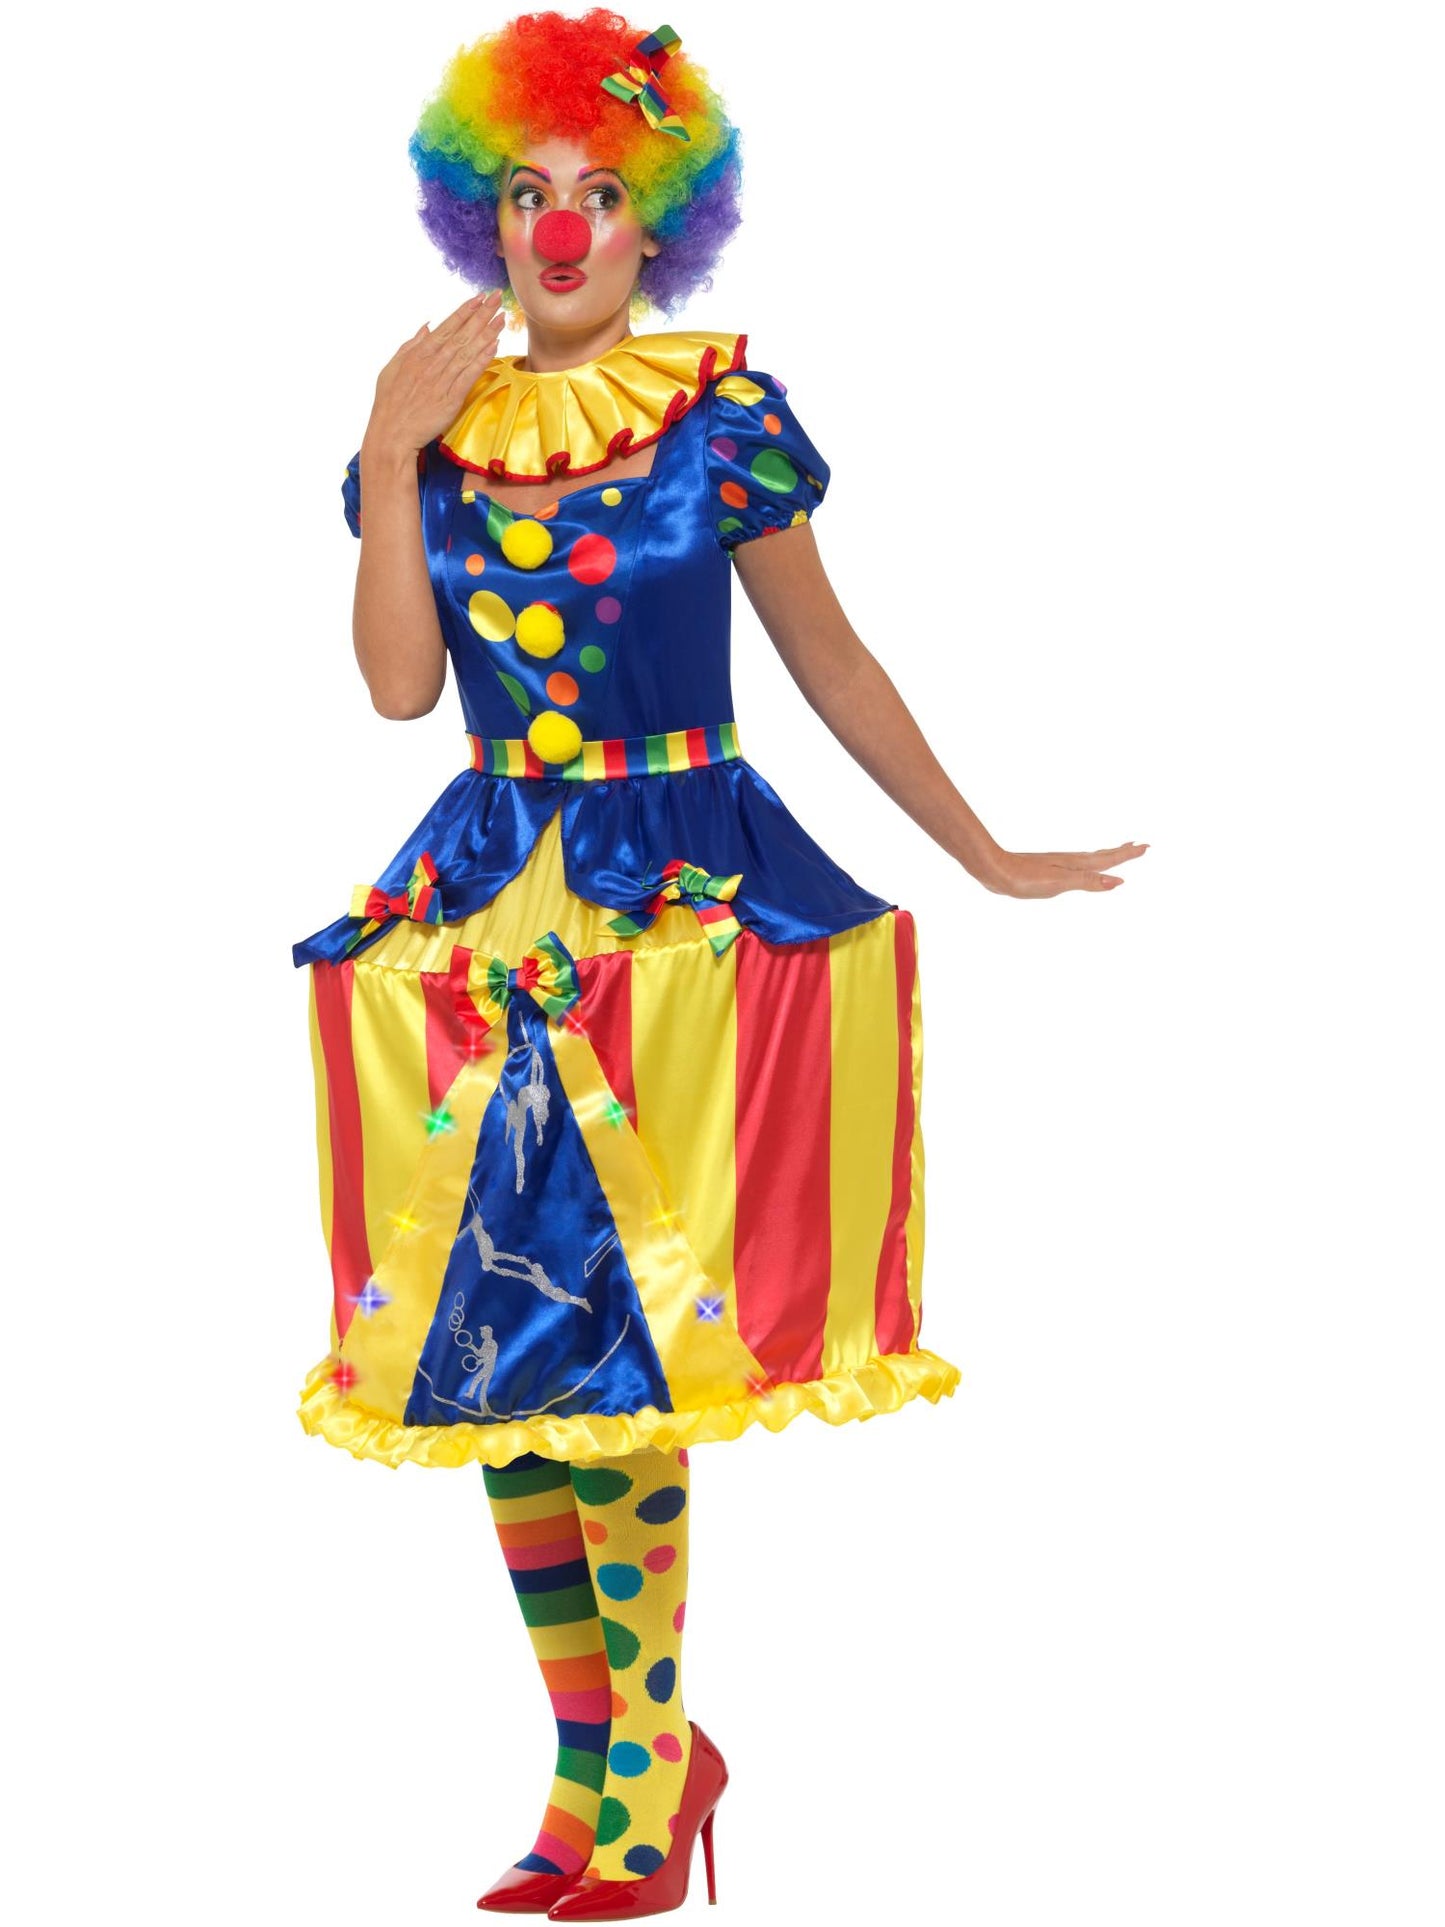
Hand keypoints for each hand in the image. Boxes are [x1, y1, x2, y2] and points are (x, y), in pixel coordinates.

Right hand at [362, 289, 506, 455]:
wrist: (391, 434)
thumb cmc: (390, 403)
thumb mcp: (392, 368)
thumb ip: (411, 345)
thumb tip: (427, 326)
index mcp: (418, 354)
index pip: (446, 327)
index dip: (464, 311)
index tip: (479, 298)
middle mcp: (431, 363)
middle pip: (461, 334)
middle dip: (481, 314)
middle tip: (497, 298)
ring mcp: (441, 380)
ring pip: (468, 351)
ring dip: (486, 333)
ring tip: (501, 317)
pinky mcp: (450, 399)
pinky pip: (469, 375)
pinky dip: (482, 359)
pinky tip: (494, 346)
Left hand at [981, 841, 1147, 896]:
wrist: (995, 870)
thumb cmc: (1026, 879)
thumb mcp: (1060, 883)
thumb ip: (1088, 882)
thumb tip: (1117, 882)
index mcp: (1077, 864)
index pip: (1109, 859)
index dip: (1127, 855)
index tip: (1146, 847)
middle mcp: (1071, 861)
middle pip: (1102, 855)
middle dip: (1122, 852)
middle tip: (1140, 846)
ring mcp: (1060, 864)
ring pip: (1090, 858)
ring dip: (1107, 855)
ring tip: (1117, 851)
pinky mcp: (1048, 869)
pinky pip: (1077, 864)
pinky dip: (1088, 863)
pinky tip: (1082, 867)